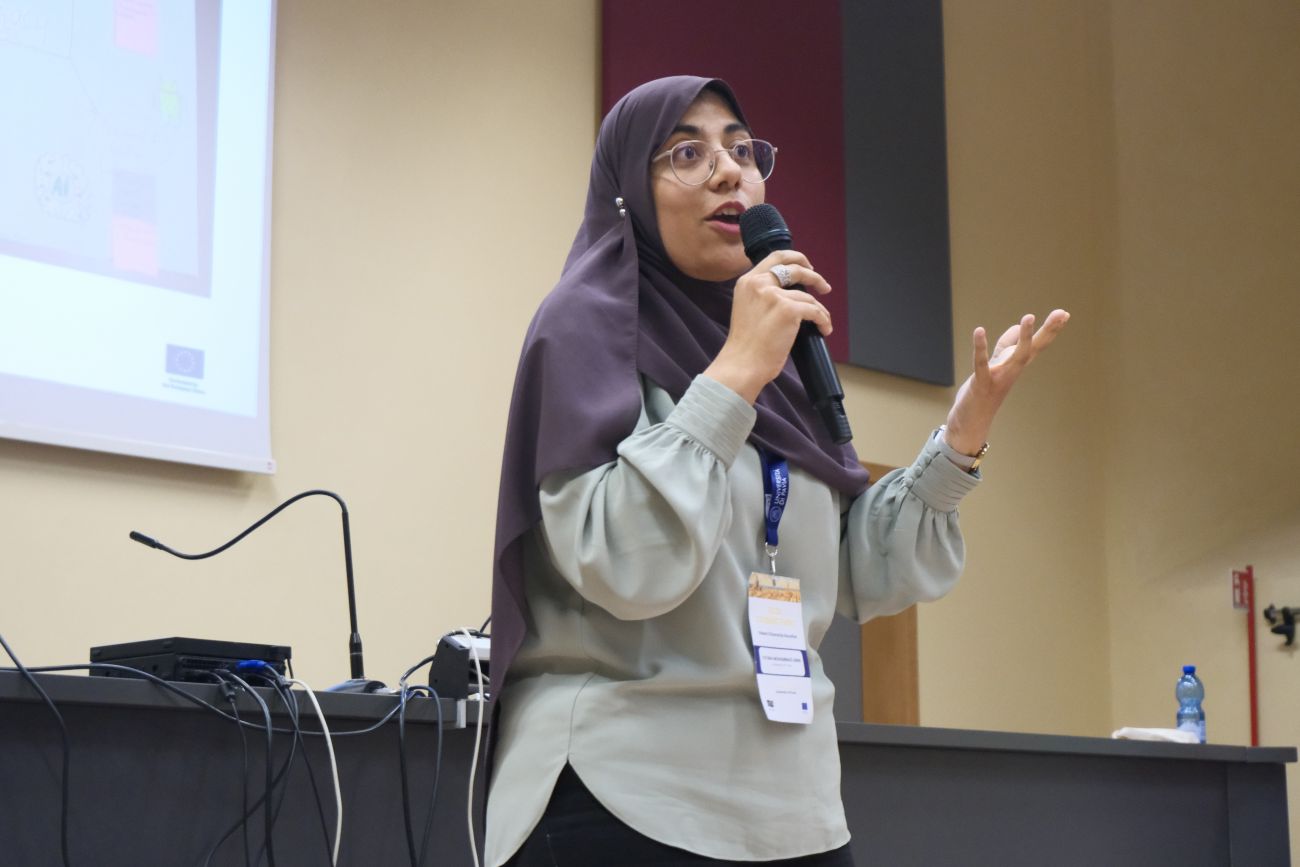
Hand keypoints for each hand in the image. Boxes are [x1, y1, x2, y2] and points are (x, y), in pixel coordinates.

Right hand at [703, 250, 832, 403]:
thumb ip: (762, 295)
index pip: (775, 257)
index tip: (807, 266)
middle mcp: (759, 283)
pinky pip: (815, 311)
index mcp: (747, 282)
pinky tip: (824, 329)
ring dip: (820, 310)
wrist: (742, 364)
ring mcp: (774, 295)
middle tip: (824, 286)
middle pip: (795, 269)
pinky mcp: (788, 310)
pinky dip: (823, 320)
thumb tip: (791, 292)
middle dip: (815, 276)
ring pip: (808, 297)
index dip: (795, 258)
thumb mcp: (748, 309)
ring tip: (822, 321)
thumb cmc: (746, 345)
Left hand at [943, 309, 1070, 455]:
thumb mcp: (996, 365)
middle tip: (1062, 313)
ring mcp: (999, 378)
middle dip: (1048, 331)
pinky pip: (982, 364)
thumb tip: (1017, 327)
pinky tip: (979, 331)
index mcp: (1015, 366)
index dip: (1049, 330)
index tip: (1064, 313)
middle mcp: (1012, 372)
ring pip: (1016, 356)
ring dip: (1024, 337)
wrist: (971, 424)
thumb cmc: (984, 393)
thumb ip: (1006, 346)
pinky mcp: (981, 384)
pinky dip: (981, 348)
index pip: (1036, 345)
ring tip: (1030, 316)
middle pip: (1034, 349)